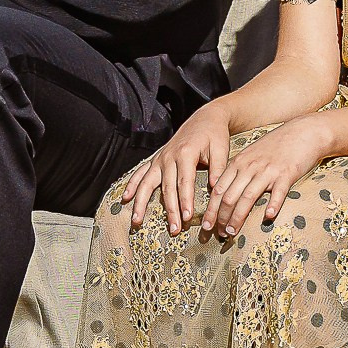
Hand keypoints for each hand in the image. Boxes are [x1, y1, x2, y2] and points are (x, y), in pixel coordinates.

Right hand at [121, 103, 231, 233]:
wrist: (204, 118)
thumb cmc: (214, 135)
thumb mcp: (221, 149)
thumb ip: (218, 170)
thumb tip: (217, 191)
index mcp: (186, 153)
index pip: (184, 182)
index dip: (185, 201)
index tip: (187, 218)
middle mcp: (169, 156)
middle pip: (167, 188)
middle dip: (170, 210)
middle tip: (174, 229)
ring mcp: (160, 158)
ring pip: (148, 183)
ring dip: (142, 203)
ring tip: (137, 221)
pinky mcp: (156, 160)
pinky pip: (140, 173)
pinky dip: (132, 186)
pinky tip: (126, 199)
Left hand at [205, 118, 335, 238]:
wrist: (303, 131)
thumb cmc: (276, 145)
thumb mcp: (251, 154)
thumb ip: (239, 171)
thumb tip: (227, 192)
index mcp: (239, 163)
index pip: (219, 189)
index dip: (211, 210)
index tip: (207, 225)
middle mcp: (250, 167)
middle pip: (229, 196)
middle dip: (221, 218)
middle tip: (219, 234)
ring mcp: (268, 171)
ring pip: (248, 197)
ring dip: (238, 217)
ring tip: (233, 233)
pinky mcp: (287, 174)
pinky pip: (278, 192)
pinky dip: (272, 205)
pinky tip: (268, 217)